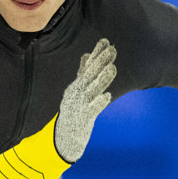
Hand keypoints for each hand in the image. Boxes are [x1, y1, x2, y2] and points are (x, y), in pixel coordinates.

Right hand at [54, 38, 115, 161]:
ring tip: (112, 68)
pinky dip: (99, 103)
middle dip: (101, 61)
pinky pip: (92, 110)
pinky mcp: (84, 119)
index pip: (88, 66)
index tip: (106, 41)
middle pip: (91, 75)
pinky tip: (107, 96)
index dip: (97, 54)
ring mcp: (80, 105)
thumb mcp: (77, 89)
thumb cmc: (73, 111)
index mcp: (78, 85)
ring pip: (93, 90)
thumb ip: (82, 72)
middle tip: (112, 49)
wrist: (64, 137)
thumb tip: (87, 55)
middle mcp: (78, 93)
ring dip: (102, 79)